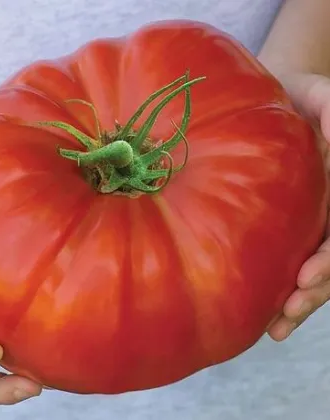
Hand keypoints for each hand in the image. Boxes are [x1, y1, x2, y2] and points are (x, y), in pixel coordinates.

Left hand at [267, 73, 329, 340]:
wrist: (271, 99)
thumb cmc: (296, 95)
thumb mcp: (320, 94)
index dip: (329, 259)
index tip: (306, 276)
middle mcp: (327, 212)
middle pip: (329, 260)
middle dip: (312, 292)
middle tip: (285, 314)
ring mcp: (307, 221)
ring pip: (310, 270)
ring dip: (296, 302)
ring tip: (273, 328)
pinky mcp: (281, 224)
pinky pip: (282, 258)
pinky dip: (275, 286)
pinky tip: (261, 311)